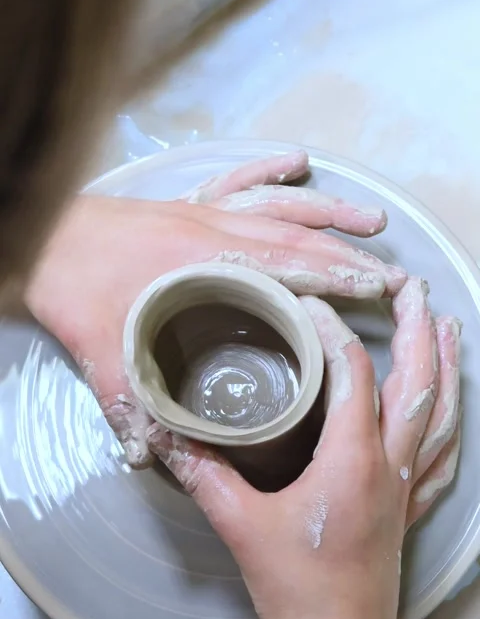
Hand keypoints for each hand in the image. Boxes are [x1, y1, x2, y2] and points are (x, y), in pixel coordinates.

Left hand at [25, 150, 405, 466]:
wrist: (38, 238)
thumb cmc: (71, 287)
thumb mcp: (102, 352)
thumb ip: (130, 404)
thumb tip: (150, 457)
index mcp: (200, 266)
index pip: (284, 270)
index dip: (333, 279)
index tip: (374, 290)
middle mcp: (210, 232)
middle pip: (296, 239)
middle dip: (348, 256)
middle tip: (390, 273)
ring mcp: (199, 213)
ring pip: (278, 207)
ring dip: (326, 214)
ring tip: (370, 222)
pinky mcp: (183, 204)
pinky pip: (237, 182)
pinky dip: (270, 172)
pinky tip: (297, 162)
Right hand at [148, 278, 460, 618]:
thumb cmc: (295, 590)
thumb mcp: (240, 525)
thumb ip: (203, 474)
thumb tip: (167, 437)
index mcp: (352, 461)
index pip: (351, 374)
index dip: (333, 331)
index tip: (311, 304)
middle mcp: (389, 468)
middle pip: (416, 383)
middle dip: (418, 331)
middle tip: (414, 289)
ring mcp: (405, 491)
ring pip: (439, 417)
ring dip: (446, 369)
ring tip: (450, 331)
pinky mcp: (408, 513)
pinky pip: (440, 459)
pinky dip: (450, 426)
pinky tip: (451, 415)